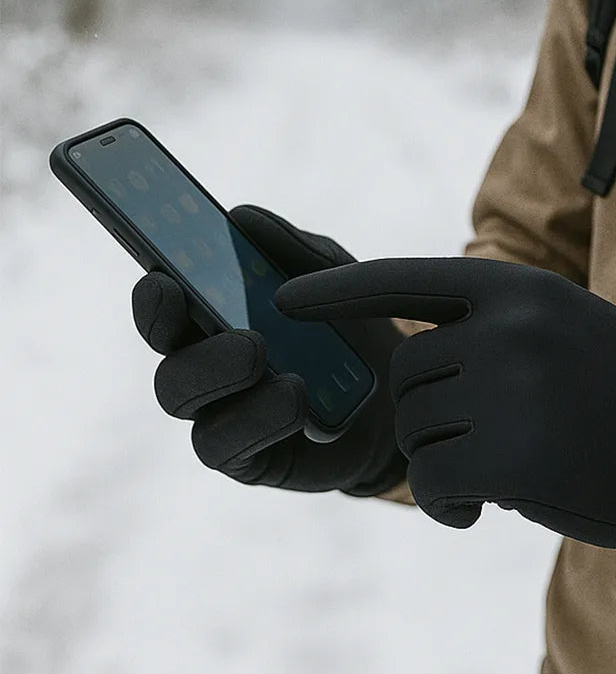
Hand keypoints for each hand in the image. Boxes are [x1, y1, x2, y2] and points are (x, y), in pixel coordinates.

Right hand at [131, 205, 405, 495]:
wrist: (404, 398)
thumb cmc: (356, 330)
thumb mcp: (339, 278)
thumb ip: (295, 250)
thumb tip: (242, 216)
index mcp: (215, 312)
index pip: (165, 298)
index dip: (154, 287)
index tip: (160, 273)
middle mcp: (205, 362)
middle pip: (163, 348)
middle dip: (171, 328)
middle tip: (203, 307)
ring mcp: (220, 412)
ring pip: (180, 397)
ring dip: (215, 371)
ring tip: (259, 352)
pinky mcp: (246, 457)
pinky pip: (225, 443)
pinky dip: (257, 418)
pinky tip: (295, 397)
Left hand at [276, 257, 615, 577]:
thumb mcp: (565, 328)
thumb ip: (492, 326)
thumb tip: (410, 351)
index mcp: (520, 288)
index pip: (403, 277)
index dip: (337, 291)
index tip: (280, 300)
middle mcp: (509, 328)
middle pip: (404, 374)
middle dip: (426, 415)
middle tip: (475, 445)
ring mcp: (510, 389)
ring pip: (413, 431)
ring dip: (440, 463)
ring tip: (494, 477)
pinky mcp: (512, 457)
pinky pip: (429, 481)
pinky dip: (444, 502)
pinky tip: (481, 510)